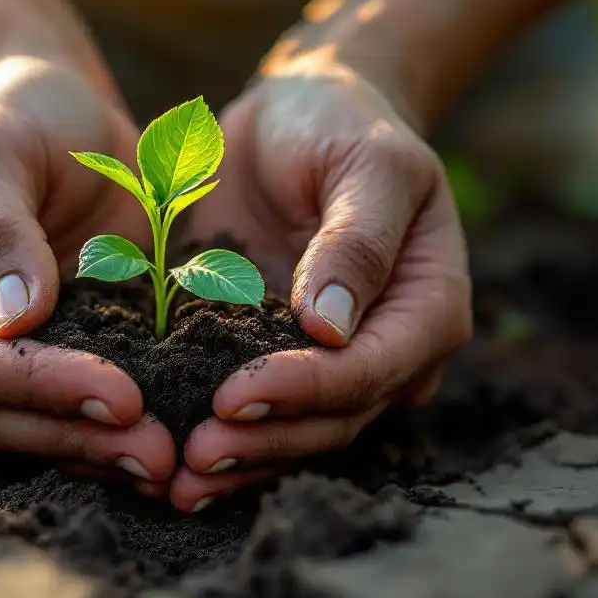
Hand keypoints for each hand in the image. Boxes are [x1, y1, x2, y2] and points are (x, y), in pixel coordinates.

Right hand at [0, 56, 174, 486]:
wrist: (52, 115)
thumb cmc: (15, 116)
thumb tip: (14, 320)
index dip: (42, 385)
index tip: (122, 395)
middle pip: (1, 413)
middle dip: (78, 435)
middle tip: (160, 454)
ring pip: (36, 430)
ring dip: (101, 451)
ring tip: (173, 465)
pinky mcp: (47, 361)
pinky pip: (71, 414)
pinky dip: (113, 433)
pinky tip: (171, 447)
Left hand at [172, 57, 472, 511]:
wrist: (298, 115)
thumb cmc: (342, 124)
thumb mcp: (368, 162)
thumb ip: (357, 241)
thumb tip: (330, 329)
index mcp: (426, 305)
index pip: (370, 369)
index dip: (305, 391)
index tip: (234, 397)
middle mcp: (388, 348)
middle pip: (333, 418)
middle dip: (265, 442)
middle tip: (192, 462)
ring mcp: (333, 360)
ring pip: (295, 431)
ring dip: (239, 460)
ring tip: (176, 482)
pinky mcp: (278, 355)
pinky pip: (255, 408)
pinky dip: (219, 435)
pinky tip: (171, 461)